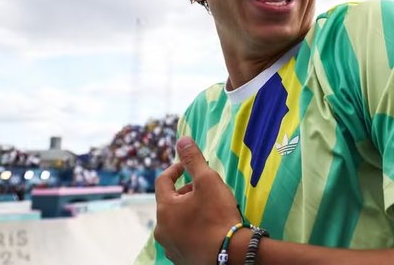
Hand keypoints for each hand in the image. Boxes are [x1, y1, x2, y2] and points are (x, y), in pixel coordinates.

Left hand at [154, 137, 241, 264]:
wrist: (231, 255)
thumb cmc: (218, 216)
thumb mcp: (208, 181)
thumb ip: (193, 160)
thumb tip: (182, 140)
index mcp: (165, 208)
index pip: (163, 181)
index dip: (175, 169)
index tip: (187, 166)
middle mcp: (162, 229)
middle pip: (170, 202)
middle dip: (185, 192)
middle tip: (204, 188)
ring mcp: (170, 247)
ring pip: (176, 221)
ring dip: (188, 211)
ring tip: (208, 208)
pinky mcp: (181, 259)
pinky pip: (182, 238)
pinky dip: (191, 229)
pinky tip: (208, 228)